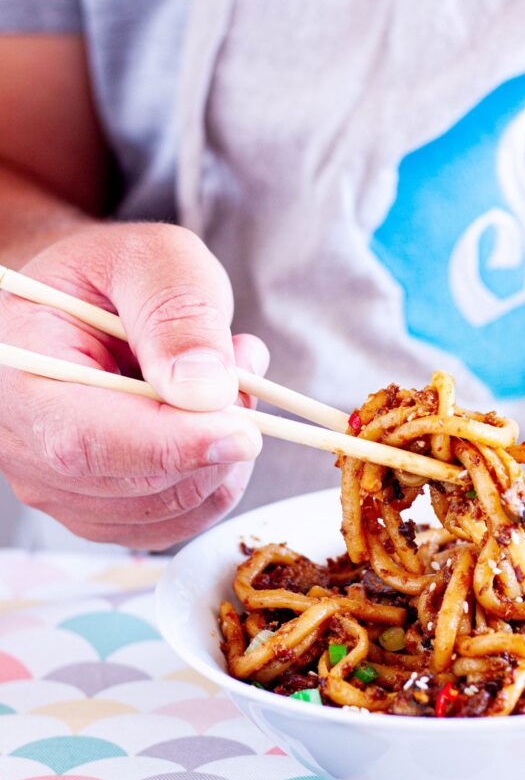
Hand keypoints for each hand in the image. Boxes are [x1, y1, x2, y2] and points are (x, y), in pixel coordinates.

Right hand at [0, 222, 267, 548]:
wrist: (90, 307)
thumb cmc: (114, 277)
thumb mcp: (152, 259)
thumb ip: (177, 313)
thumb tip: (205, 390)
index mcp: (16, 370)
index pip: (85, 438)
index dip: (171, 444)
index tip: (243, 431)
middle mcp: (22, 443)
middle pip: (133, 483)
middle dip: (214, 437)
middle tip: (246, 365)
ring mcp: (57, 487)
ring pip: (167, 509)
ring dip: (224, 452)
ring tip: (226, 378)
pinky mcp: (100, 509)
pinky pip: (178, 520)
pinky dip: (218, 476)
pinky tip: (215, 421)